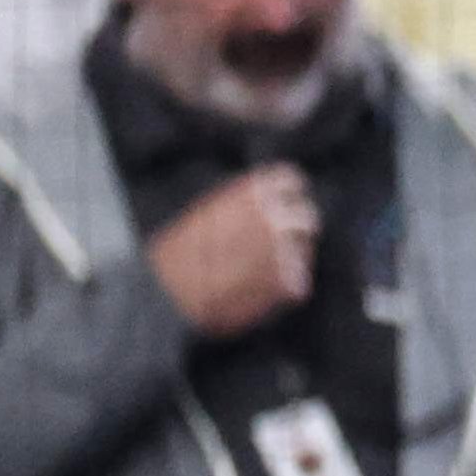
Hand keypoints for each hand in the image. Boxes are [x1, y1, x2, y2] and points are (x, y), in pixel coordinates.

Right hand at [145, 165, 317, 335]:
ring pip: (304, 252)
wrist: (167, 292)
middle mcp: (276, 217)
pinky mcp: (289, 283)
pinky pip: (298, 285)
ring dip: (290, 260)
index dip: (291, 197)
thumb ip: (243, 206)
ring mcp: (286, 250)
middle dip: (297, 230)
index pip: (292, 182)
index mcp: (253, 193)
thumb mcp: (208, 212)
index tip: (288, 208)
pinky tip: (253, 294)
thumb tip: (268, 207)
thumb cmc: (179, 255)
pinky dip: (281, 291)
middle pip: (307, 217)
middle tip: (281, 246)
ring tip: (255, 274)